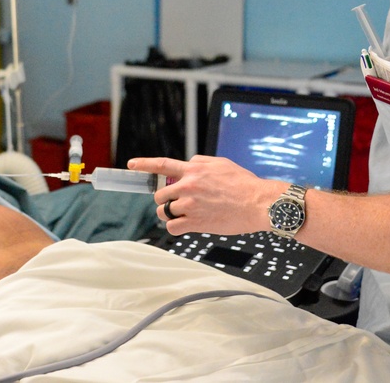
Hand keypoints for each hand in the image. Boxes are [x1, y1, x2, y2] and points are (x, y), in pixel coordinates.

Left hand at [128, 155, 280, 234]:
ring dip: (171, 214)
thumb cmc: (244, 184)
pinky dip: (176, 228)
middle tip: (178, 203)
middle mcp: (188, 186)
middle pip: (160, 195)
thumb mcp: (221, 163)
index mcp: (194, 169)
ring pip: (164, 212)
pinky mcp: (195, 222)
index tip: (131, 165)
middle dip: (165, 200)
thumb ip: (200, 162)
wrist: (258, 203)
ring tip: (186, 214)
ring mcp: (190, 205)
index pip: (162, 164)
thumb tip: (188, 164)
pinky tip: (186, 225)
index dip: (144, 164)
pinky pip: (173, 227)